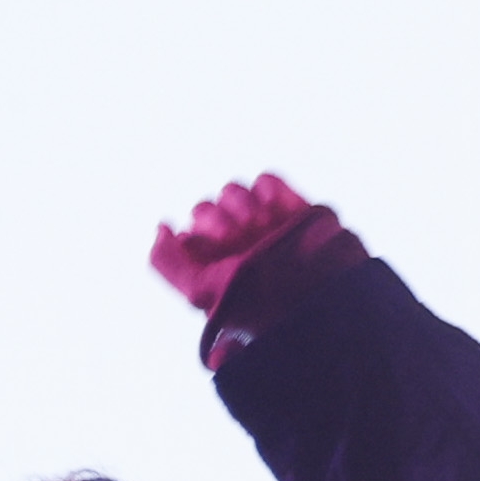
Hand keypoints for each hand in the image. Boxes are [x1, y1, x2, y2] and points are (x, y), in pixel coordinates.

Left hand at [148, 173, 323, 311]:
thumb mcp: (200, 290)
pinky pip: (264, 180)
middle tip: (238, 239)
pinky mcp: (290, 205)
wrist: (317, 288)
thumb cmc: (258, 299)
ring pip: (232, 190)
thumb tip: (162, 227)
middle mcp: (234, 244)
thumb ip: (167, 263)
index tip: (215, 251)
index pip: (188, 233)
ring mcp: (262, 223)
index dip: (198, 237)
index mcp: (212, 266)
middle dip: (218, 222)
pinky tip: (276, 214)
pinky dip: (266, 191)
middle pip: (206, 207)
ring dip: (241, 206)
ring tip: (261, 227)